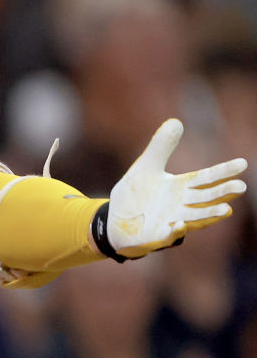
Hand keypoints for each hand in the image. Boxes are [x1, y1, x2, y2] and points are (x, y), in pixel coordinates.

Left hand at [100, 119, 246, 257]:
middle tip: (240, 186)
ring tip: (226, 210)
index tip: (242, 163)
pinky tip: (179, 224)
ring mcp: (170, 222)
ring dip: (209, 215)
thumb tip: (176, 121)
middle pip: (205, 198)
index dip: (223, 171)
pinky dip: (174, 231)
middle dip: (222, 193)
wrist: (114, 220)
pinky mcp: (156, 236)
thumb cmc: (136, 194)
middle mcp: (180, 206)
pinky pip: (167, 235)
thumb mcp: (146, 166)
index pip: (205, 178)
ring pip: (194, 218)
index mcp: (180, 188)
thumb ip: (161, 147)